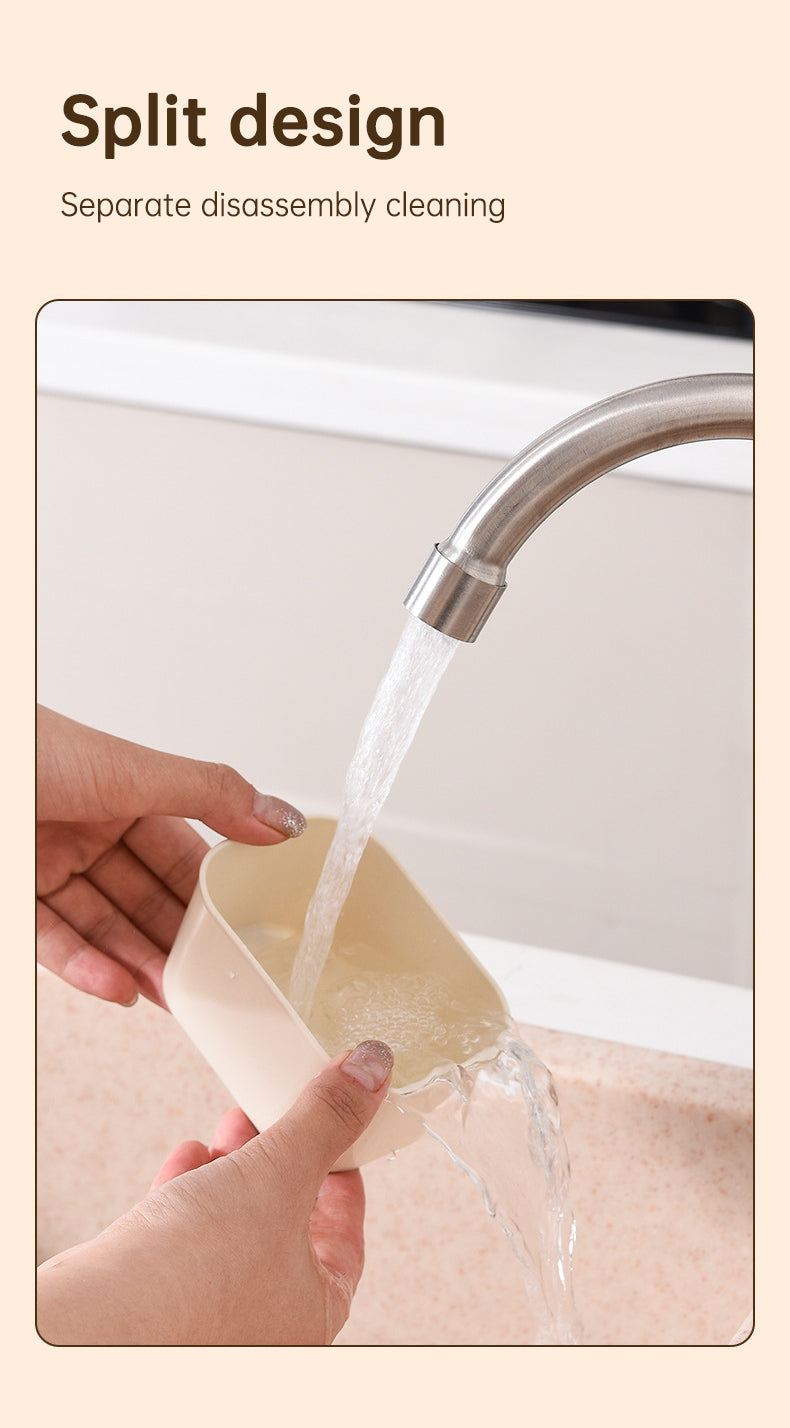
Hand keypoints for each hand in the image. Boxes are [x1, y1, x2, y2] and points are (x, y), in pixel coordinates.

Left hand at [36, 706, 305, 1008]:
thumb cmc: (30, 752)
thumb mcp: (134, 769)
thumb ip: (213, 796)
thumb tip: (283, 819)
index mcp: (123, 792)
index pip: (183, 852)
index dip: (212, 892)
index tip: (244, 929)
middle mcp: (87, 830)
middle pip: (147, 898)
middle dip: (179, 941)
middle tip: (215, 980)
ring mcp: (49, 866)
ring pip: (105, 927)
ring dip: (139, 964)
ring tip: (173, 998)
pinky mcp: (16, 900)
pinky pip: (57, 942)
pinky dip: (88, 969)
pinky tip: (120, 989)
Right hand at [36, 1040, 393, 1345]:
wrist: (96, 1317)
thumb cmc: (196, 1277)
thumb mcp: (280, 1175)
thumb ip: (325, 1121)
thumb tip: (372, 1072)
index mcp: (313, 1311)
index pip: (347, 1235)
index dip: (343, 1170)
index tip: (336, 1128)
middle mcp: (264, 1320)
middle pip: (289, 1222)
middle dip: (283, 1157)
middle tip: (281, 1112)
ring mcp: (210, 1308)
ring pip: (237, 1223)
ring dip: (238, 1166)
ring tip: (237, 1124)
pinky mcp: (160, 1293)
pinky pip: (188, 1235)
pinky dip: (194, 1188)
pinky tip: (192, 1156)